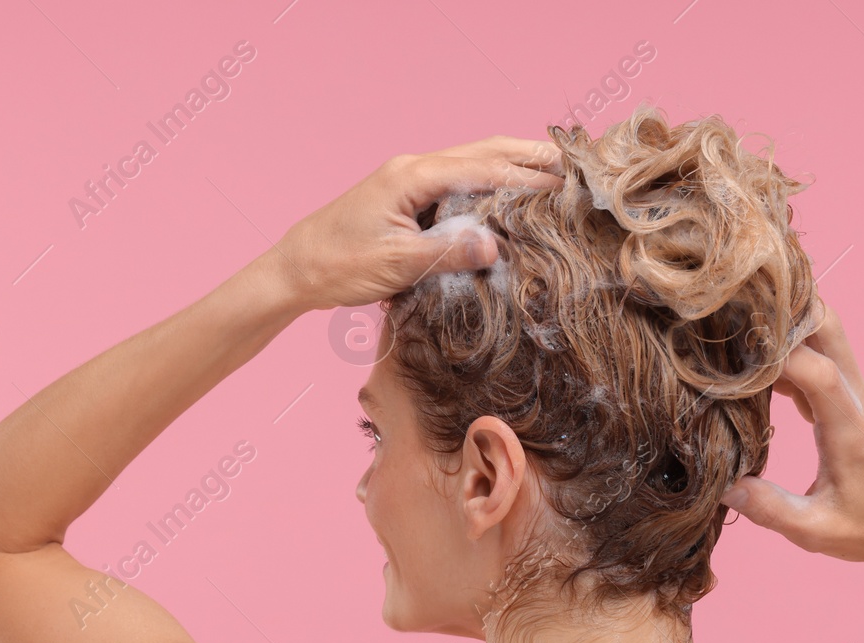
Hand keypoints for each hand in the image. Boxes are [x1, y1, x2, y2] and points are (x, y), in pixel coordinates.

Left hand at [267, 136, 563, 311]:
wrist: (294, 270)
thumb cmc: (337, 266)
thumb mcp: (396, 265)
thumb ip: (446, 252)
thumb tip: (495, 244)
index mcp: (412, 177)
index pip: (482, 168)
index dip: (525, 176)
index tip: (563, 185)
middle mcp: (411, 169)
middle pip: (480, 151)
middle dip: (525, 154)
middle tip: (569, 162)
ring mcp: (406, 180)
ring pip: (468, 163)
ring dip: (507, 164)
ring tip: (548, 170)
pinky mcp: (402, 197)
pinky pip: (453, 182)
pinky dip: (484, 181)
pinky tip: (503, 194)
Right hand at [721, 302, 863, 566]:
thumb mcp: (819, 532)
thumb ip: (772, 510)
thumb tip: (725, 487)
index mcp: (851, 432)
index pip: (820, 374)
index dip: (778, 358)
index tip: (731, 359)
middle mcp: (854, 401)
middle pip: (828, 330)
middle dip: (784, 311)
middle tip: (732, 311)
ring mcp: (850, 393)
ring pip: (822, 332)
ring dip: (782, 321)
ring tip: (731, 324)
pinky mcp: (841, 395)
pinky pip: (814, 352)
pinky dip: (782, 343)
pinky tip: (745, 354)